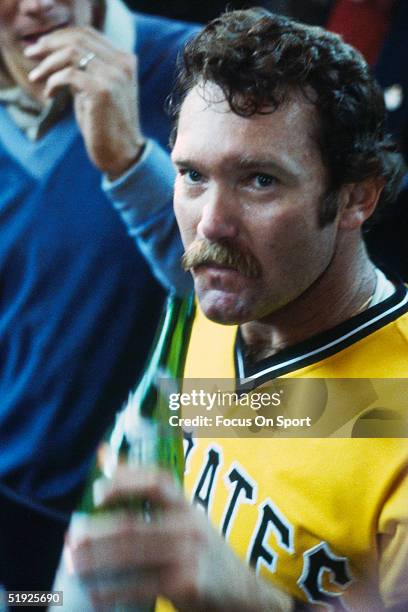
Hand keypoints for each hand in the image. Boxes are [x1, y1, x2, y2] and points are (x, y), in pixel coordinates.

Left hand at [25, 27, 144, 178]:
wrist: (123, 153)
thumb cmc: (107, 125)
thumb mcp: (98, 90)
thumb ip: (86, 70)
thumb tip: (57, 55)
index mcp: (125, 60)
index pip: (87, 33)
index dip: (59, 36)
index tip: (41, 47)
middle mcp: (123, 64)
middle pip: (78, 38)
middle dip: (49, 45)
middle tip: (31, 55)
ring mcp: (114, 77)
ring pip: (72, 52)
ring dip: (48, 63)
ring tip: (36, 77)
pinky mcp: (102, 92)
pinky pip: (69, 75)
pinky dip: (53, 82)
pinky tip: (49, 94)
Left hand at [67, 466, 293, 611]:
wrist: (243, 594)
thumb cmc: (202, 552)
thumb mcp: (184, 519)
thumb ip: (148, 495)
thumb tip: (105, 456)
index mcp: (187, 505)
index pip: (156, 481)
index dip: (125, 481)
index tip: (96, 492)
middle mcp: (190, 525)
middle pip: (133, 524)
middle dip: (95, 532)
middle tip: (71, 538)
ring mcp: (190, 556)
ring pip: (132, 556)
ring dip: (96, 561)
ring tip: (73, 564)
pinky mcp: (188, 585)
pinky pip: (141, 586)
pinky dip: (113, 590)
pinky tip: (95, 593)